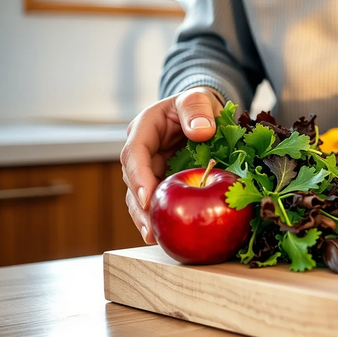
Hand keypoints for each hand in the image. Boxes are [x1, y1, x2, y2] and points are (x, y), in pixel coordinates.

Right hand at [120, 87, 222, 243]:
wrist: (203, 114)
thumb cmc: (197, 105)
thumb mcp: (197, 99)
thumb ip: (196, 109)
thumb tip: (201, 131)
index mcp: (145, 128)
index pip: (135, 153)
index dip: (138, 177)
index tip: (147, 197)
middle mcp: (143, 151)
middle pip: (133, 180)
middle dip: (140, 206)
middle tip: (151, 228)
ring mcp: (151, 168)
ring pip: (140, 195)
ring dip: (145, 217)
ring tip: (154, 237)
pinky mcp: (161, 181)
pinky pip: (157, 200)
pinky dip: (160, 216)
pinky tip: (165, 234)